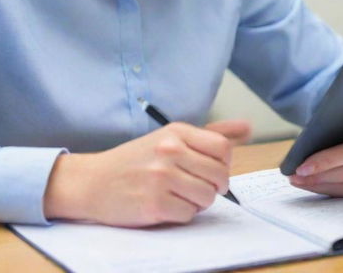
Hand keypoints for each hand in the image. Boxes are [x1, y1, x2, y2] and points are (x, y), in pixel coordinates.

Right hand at [44, 119, 250, 226]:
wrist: (94, 181)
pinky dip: (180, 214)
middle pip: (219, 176)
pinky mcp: (154, 204)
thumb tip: (248, 128)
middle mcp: (170, 151)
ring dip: (196, 201)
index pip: (223, 149)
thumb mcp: (170, 137)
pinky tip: (164, 204)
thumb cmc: (135, 160)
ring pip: (207, 198)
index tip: (211, 170)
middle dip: (212, 186)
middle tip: (192, 185)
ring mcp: (162, 177)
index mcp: (176, 132)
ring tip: (177, 194)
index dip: (223, 165)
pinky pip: (188, 215)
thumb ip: (211, 134)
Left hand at [288, 121, 342, 196]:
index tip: (302, 167)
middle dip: (321, 176)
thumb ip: (325, 124)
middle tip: (295, 177)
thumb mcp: (334, 111)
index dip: (329, 161)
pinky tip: (309, 185)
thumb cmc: (339, 114)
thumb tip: (305, 146)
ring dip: (321, 186)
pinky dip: (328, 190)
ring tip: (297, 181)